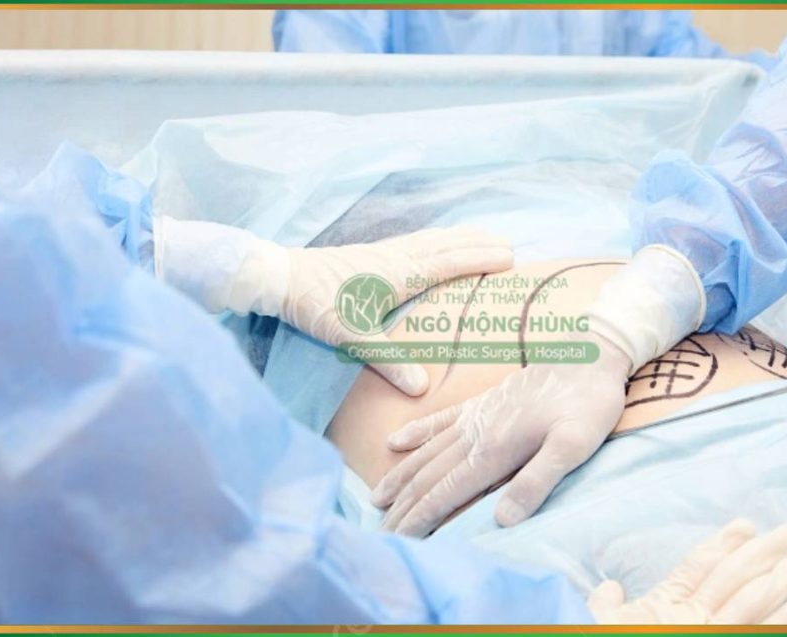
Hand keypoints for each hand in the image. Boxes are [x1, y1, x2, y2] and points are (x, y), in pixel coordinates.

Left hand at [280, 227, 513, 395]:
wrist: (278, 275)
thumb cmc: (314, 304)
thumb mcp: (350, 338)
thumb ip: (388, 361)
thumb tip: (422, 387)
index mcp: (397, 274)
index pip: (448, 263)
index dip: (479, 259)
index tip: (509, 257)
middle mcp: (395, 257)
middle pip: (445, 244)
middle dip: (477, 242)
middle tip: (508, 243)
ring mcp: (382, 251)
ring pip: (431, 239)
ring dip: (459, 237)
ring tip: (481, 236)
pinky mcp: (368, 253)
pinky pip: (414, 241)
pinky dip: (435, 239)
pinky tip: (432, 244)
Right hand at [370, 332, 631, 536]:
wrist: (589, 354)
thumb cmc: (587, 403)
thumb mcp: (573, 446)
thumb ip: (537, 481)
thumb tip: (502, 520)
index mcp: (493, 450)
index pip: (445, 493)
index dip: (419, 519)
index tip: (396, 542)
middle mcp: (475, 433)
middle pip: (428, 477)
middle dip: (402, 507)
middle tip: (377, 533)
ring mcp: (475, 416)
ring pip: (426, 452)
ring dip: (400, 477)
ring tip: (376, 499)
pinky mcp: (482, 403)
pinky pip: (438, 421)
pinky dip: (415, 434)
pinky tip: (394, 442)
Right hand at [587, 519, 786, 624]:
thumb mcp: (600, 623)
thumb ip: (606, 603)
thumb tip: (611, 587)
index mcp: (665, 605)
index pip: (700, 566)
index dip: (724, 543)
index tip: (747, 525)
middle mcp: (694, 620)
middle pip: (736, 579)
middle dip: (766, 555)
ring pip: (758, 604)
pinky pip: (765, 634)